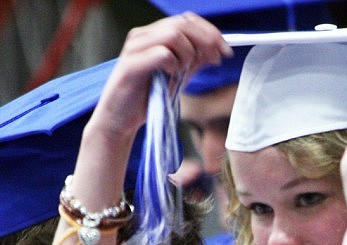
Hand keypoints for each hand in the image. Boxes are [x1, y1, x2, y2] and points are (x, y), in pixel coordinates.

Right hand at [90, 13, 232, 140]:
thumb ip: (193, 62)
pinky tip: (171, 77)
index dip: (210, 31)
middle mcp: (141, 36)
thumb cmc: (146, 99)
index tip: (225, 51)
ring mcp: (134, 48)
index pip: (186, 20)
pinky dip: (174, 65)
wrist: (121, 121)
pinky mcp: (130, 65)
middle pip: (182, 24)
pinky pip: (162, 54)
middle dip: (207, 41)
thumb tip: (215, 50)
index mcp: (152, 35)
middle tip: (216, 59)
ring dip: (188, 54)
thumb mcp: (176, 78)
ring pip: (174, 35)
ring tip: (184, 72)